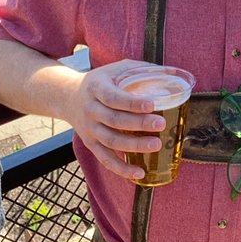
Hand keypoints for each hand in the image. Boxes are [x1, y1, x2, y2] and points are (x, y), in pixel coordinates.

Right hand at [63, 58, 166, 181]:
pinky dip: (122, 168)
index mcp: (96, 88)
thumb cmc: (101, 81)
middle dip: (138, 124)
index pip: (113, 97)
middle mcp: (90, 110)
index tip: (152, 105)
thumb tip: (173, 72)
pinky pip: (105, 159)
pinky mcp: (90, 144)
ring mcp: (89, 129)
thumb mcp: (115, 69)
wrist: (67, 97)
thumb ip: (141, 69)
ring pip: (111, 141)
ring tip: (156, 145)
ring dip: (134, 146)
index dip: (132, 103)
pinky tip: (140, 172)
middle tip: (161, 124)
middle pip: (114, 120)